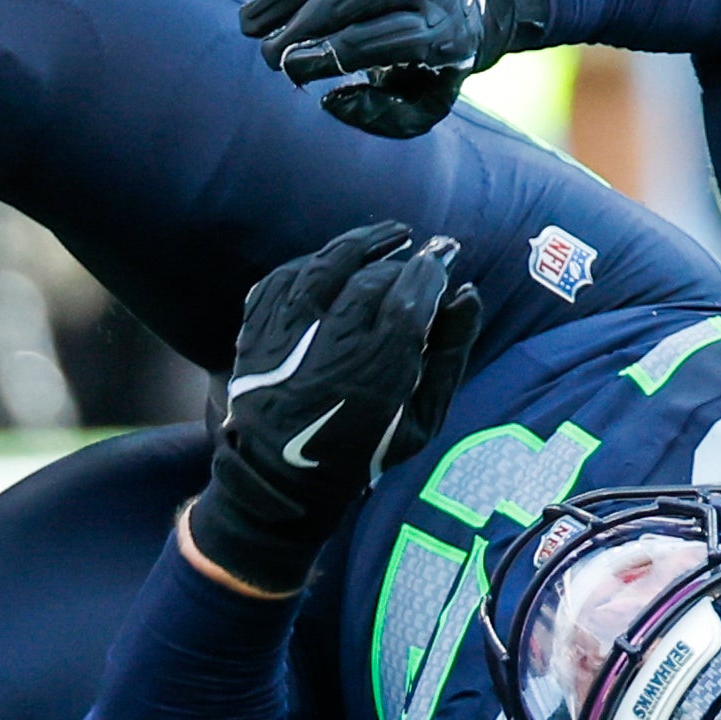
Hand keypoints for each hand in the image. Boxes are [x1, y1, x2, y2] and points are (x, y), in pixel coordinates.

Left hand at [192, 224, 480, 592]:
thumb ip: (449, 355)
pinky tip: (333, 257)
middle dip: (403, 260)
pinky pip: (278, 282)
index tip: (445, 258)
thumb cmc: (363, 451)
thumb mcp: (423, 418)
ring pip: (320, 269)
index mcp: (374, 377)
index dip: (429, 271)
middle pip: (369, 281)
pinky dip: (309, 263)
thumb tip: (467, 294)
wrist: (279, 484)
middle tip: (426, 254)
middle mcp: (326, 352)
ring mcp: (283, 341)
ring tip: (389, 234)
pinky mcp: (253, 337)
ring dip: (358, 243)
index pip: (407, 301)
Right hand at [241, 0, 544, 140]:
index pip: (382, 39)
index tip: (289, 68)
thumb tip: (332, 101)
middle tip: (265, 52)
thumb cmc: (432, 59)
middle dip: (304, 23)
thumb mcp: (426, 100)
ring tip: (251, 22)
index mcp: (445, 30)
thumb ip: (384, 116)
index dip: (328, 54)